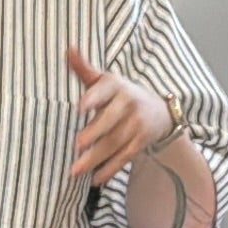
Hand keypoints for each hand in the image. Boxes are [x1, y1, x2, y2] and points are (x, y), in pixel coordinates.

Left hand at [66, 46, 173, 183]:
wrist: (160, 111)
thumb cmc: (120, 95)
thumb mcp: (105, 80)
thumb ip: (85, 69)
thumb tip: (68, 48)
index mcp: (116, 86)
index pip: (105, 90)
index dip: (94, 98)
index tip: (80, 106)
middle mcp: (129, 104)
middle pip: (110, 121)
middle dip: (94, 133)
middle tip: (76, 145)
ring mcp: (137, 125)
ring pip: (115, 143)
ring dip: (96, 158)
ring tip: (75, 170)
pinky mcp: (141, 142)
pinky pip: (125, 157)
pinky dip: (110, 169)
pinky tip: (95, 179)